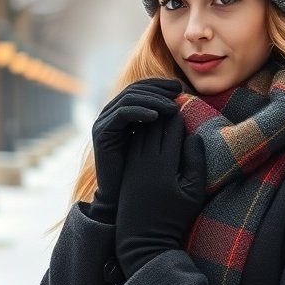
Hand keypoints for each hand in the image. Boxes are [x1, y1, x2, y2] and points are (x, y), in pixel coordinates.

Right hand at [88, 78, 181, 223]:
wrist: (123, 200)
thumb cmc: (145, 175)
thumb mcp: (158, 144)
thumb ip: (164, 125)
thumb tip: (182, 107)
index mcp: (126, 113)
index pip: (142, 88)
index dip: (161, 85)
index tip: (181, 89)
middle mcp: (113, 114)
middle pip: (135, 89)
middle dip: (158, 88)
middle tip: (178, 93)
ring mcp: (105, 122)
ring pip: (129, 98)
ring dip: (153, 100)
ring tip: (172, 108)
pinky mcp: (102, 132)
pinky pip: (121, 114)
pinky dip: (139, 111)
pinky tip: (156, 116)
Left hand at [115, 112, 205, 276]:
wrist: (142, 241)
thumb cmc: (173, 219)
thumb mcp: (193, 193)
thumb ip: (195, 163)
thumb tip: (194, 136)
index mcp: (164, 166)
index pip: (171, 130)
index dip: (178, 115)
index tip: (184, 104)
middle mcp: (145, 161)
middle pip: (154, 126)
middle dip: (163, 111)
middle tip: (171, 98)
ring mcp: (133, 165)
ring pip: (141, 132)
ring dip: (149, 118)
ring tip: (159, 108)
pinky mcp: (126, 170)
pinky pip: (132, 142)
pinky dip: (140, 131)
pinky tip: (146, 126)